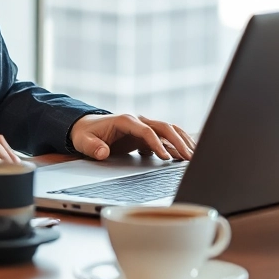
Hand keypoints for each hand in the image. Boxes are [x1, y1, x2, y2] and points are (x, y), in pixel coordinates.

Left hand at [69, 114, 195, 161]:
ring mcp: (144, 127)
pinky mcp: (146, 135)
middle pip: (164, 128)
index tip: (165, 157)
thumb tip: (103, 152)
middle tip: (190, 158)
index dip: (157, 144)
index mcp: (125, 121)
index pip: (146, 130)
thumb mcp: (84, 141)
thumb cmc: (86, 134)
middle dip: (178, 142)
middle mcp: (138, 121)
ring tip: (195, 155)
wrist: (86, 128)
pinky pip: (166, 138)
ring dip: (183, 141)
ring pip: (169, 131)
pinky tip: (187, 153)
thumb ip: (93, 147)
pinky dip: (178, 144)